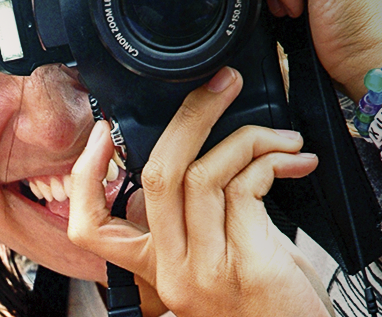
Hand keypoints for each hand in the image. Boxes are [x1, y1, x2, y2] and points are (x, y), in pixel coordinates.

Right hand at [68, 67, 331, 316]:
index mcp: (152, 269)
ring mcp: (205, 271)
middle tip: (220, 85)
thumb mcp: (213, 264)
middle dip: (190, 117)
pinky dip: (270, 161)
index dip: (87, 174)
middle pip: (157, 176)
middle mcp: (169, 272)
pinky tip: (293, 161)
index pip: (90, 226)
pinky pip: (246, 189)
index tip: (104, 133)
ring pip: (205, 174)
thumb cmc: (266, 306)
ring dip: (248, 137)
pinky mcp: (247, 266)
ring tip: (282, 135)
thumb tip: (195, 156)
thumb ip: (193, 220)